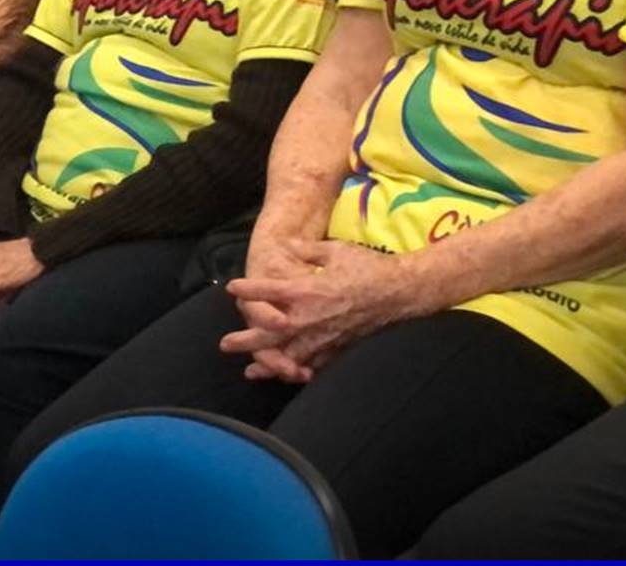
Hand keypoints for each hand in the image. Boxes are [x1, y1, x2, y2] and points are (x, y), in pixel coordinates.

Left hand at [222, 238, 422, 382]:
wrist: (400, 292)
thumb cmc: (367, 267)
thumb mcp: (335, 250)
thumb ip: (306, 251)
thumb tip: (286, 247)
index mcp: (308, 290)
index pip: (268, 291)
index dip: (248, 289)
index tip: (231, 288)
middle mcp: (311, 317)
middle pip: (270, 333)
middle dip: (246, 339)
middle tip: (225, 344)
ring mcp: (324, 337)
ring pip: (289, 356)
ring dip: (267, 363)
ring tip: (249, 371)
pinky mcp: (338, 349)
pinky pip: (313, 365)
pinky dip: (297, 372)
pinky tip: (286, 377)